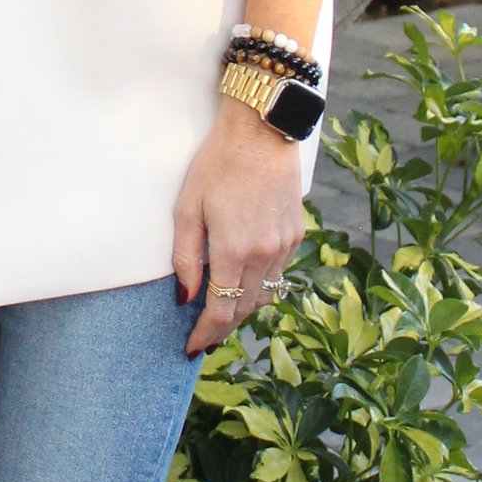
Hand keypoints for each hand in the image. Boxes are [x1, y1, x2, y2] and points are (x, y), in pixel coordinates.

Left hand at [173, 105, 303, 357]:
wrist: (261, 133)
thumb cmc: (217, 164)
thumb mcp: (187, 208)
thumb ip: (185, 257)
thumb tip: (184, 296)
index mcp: (234, 249)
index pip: (221, 310)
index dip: (206, 334)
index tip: (192, 347)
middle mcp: (265, 254)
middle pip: (245, 309)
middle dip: (223, 328)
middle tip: (204, 338)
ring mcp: (285, 245)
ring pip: (265, 295)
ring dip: (243, 308)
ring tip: (222, 314)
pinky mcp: (297, 234)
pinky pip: (278, 273)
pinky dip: (260, 285)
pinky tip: (244, 281)